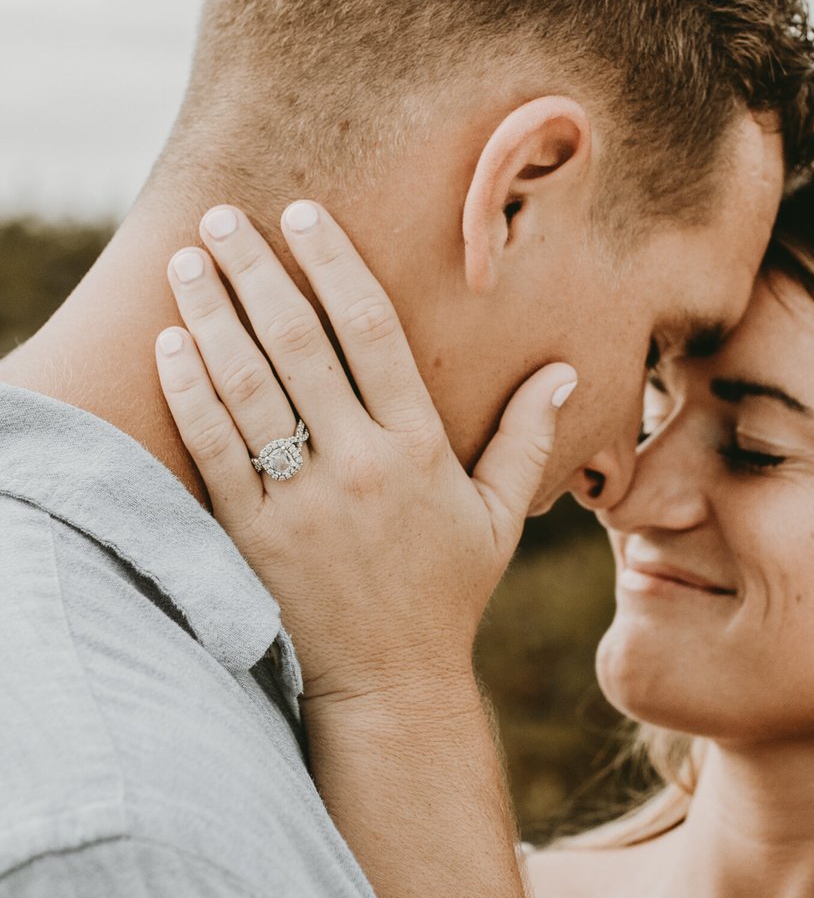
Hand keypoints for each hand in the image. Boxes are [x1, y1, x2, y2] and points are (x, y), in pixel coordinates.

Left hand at [154, 202, 576, 705]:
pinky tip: (168, 344)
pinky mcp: (254, 537)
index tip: (304, 214)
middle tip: (220, 216)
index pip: (373, 332)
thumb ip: (527, 440)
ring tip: (182, 261)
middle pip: (299, 344)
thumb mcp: (500, 519)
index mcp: (419, 450)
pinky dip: (189, 393)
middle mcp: (360, 466)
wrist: (390, 683)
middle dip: (256, 271)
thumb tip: (560, 370)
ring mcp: (302, 502)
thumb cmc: (446, 595)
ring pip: (248, 388)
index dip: (335, 263)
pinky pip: (214, 451)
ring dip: (211, 315)